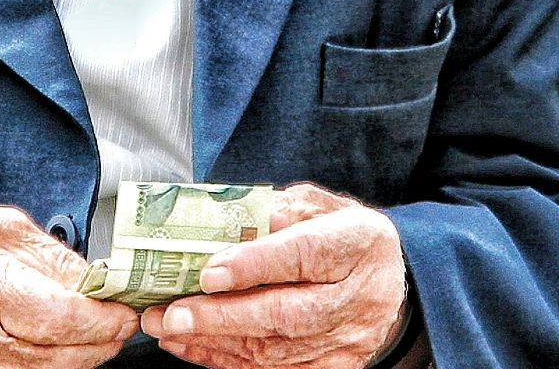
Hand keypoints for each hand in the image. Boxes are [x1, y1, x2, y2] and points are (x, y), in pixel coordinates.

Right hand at [0, 205, 138, 368]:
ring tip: (89, 334)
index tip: (125, 310)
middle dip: (99, 342)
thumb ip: (54, 259)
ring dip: (77, 361)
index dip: (105, 320)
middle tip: (117, 323)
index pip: (64, 319)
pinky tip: (54, 351)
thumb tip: (102, 283)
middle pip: (60, 359)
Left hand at [141, 183, 408, 368]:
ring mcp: (348, 340)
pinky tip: (192, 346)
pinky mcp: (334, 367)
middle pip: (287, 313)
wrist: (391, 283)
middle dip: (223, 316)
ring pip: (276, 350)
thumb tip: (233, 217)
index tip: (209, 271)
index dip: (255, 264)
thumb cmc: (342, 237)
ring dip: (214, 341)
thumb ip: (282, 208)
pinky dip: (227, 360)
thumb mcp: (322, 206)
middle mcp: (357, 296)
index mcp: (358, 242)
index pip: (305, 255)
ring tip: (167, 327)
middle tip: (172, 313)